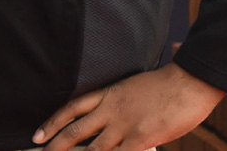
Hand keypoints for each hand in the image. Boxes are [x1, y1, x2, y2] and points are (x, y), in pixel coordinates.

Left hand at [33, 63, 224, 150]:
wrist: (188, 82)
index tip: (38, 135)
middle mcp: (111, 110)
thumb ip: (121, 107)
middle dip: (56, 146)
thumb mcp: (133, 90)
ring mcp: (124, 126)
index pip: (72, 109)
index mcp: (108, 95)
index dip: (53, 123)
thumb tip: (114, 125)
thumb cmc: (166, 86)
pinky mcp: (141, 138)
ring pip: (93, 148)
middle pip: (75, 130)